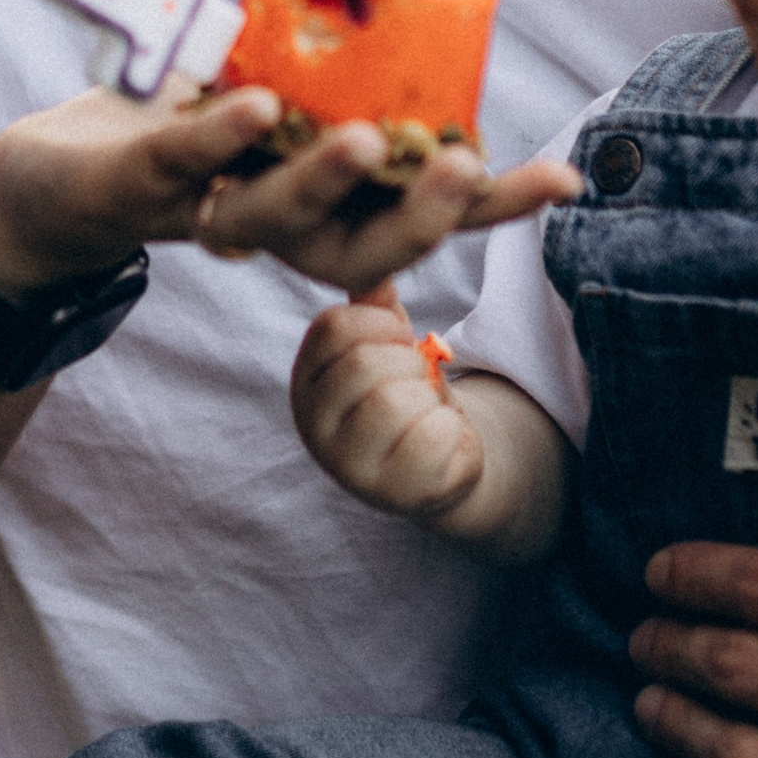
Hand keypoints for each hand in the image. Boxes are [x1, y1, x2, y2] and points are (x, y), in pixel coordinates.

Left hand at [0, 84, 575, 300]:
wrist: (48, 178)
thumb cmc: (179, 134)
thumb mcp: (268, 97)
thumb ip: (330, 70)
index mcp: (316, 211)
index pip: (415, 221)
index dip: (490, 209)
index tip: (563, 179)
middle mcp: (270, 231)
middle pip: (358, 248)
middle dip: (421, 216)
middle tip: (473, 167)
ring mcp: (200, 215)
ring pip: (270, 220)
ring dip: (323, 183)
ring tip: (370, 141)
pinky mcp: (133, 185)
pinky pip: (181, 163)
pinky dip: (219, 135)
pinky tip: (258, 104)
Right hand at [292, 293, 483, 524]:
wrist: (442, 461)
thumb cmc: (409, 393)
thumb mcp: (387, 345)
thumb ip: (375, 307)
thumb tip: (370, 263)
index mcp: (306, 382)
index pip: (332, 328)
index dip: (381, 323)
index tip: (399, 339)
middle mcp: (313, 427)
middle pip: (364, 364)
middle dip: (408, 363)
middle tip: (416, 382)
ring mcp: (348, 467)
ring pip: (393, 402)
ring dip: (428, 397)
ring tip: (425, 410)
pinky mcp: (392, 494)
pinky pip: (431, 438)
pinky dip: (450, 430)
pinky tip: (441, 440)